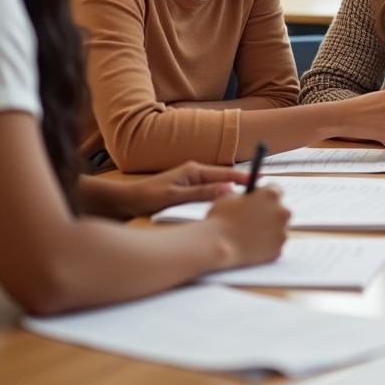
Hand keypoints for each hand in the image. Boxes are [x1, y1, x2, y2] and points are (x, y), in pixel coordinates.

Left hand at [116, 161, 250, 217]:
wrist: (123, 202)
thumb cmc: (146, 197)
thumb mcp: (174, 196)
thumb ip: (201, 193)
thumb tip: (228, 189)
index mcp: (194, 170)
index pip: (226, 173)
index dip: (245, 177)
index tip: (261, 182)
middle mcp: (196, 175)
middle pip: (225, 180)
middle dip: (242, 187)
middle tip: (259, 197)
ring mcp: (192, 184)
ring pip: (218, 190)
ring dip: (230, 197)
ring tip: (246, 207)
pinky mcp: (188, 194)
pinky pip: (209, 197)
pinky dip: (218, 203)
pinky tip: (223, 213)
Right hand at [207, 185, 289, 268]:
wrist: (217, 244)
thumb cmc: (220, 219)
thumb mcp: (228, 198)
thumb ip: (239, 195)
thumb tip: (237, 193)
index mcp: (271, 194)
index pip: (275, 190)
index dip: (265, 195)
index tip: (260, 200)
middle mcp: (282, 211)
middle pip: (280, 210)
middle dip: (270, 214)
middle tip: (257, 220)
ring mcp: (282, 232)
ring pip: (279, 229)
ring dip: (270, 231)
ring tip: (253, 236)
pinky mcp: (278, 250)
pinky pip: (274, 246)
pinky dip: (266, 247)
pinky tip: (254, 247)